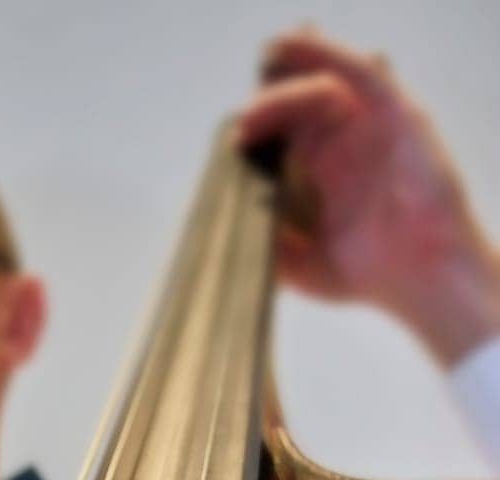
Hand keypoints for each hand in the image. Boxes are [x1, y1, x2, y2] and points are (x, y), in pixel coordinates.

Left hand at [236, 25, 499, 364]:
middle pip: (297, 98)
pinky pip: (361, 73)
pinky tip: (296, 46)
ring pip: (323, 80)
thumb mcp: (297, 266)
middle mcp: (341, 141)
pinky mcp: (396, 113)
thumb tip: (217, 227)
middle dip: (267, 97)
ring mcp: (368, 124)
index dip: (257, 121)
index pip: (281, 129)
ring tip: (259, 90)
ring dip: (287, 78)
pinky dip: (328, 55)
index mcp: (318, 169)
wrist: (418, 277)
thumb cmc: (366, 274)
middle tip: (243, 124)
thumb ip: (261, 243)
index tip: (233, 136)